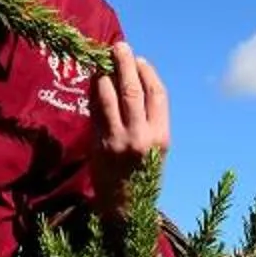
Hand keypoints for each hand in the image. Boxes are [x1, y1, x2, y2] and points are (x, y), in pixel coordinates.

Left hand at [90, 44, 169, 209]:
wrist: (125, 210)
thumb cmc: (143, 177)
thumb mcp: (156, 150)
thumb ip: (149, 120)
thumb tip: (135, 81)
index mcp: (162, 137)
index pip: (158, 95)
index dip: (148, 73)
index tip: (139, 60)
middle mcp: (142, 137)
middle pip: (134, 89)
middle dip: (125, 63)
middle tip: (118, 46)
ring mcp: (118, 141)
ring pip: (111, 96)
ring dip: (105, 74)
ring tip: (101, 62)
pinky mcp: (98, 145)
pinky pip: (94, 110)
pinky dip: (93, 91)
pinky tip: (92, 81)